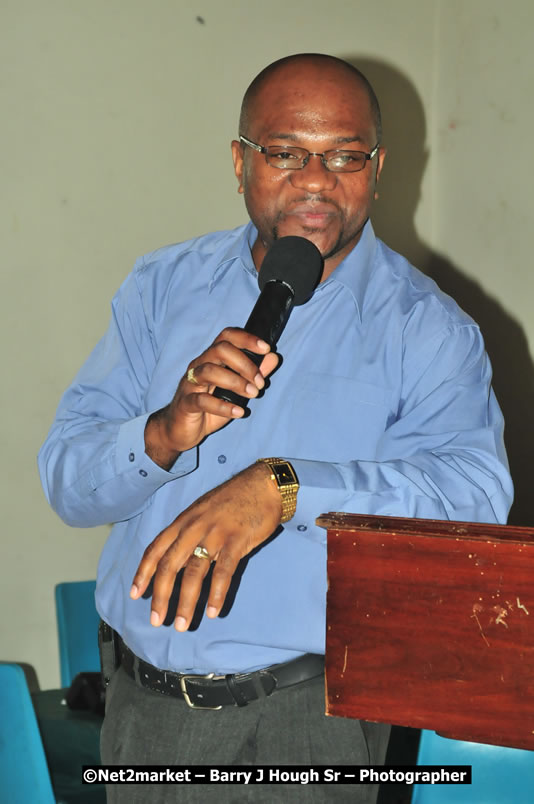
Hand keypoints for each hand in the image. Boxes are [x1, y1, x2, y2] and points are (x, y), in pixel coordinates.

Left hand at [130, 463, 281, 629]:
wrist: (263, 485)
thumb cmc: (233, 500)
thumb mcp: (202, 511)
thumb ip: (188, 532)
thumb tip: (176, 558)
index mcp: (183, 521)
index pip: (156, 549)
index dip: (143, 573)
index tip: (135, 595)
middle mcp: (194, 527)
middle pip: (170, 565)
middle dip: (161, 595)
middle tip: (157, 620)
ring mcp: (215, 534)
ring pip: (195, 572)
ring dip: (187, 602)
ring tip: (182, 624)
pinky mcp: (237, 540)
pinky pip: (224, 572)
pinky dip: (217, 593)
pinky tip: (214, 611)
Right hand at [144, 328, 278, 468]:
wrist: (181, 429)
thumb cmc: (209, 407)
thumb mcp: (236, 390)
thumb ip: (254, 373)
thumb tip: (273, 357)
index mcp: (211, 359)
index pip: (227, 337)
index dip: (246, 338)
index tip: (266, 348)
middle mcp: (199, 366)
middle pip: (219, 350)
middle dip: (245, 364)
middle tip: (260, 383)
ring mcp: (190, 384)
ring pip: (209, 371)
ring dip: (236, 382)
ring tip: (253, 394)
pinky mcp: (185, 403)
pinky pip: (201, 400)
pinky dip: (222, 406)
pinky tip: (238, 412)